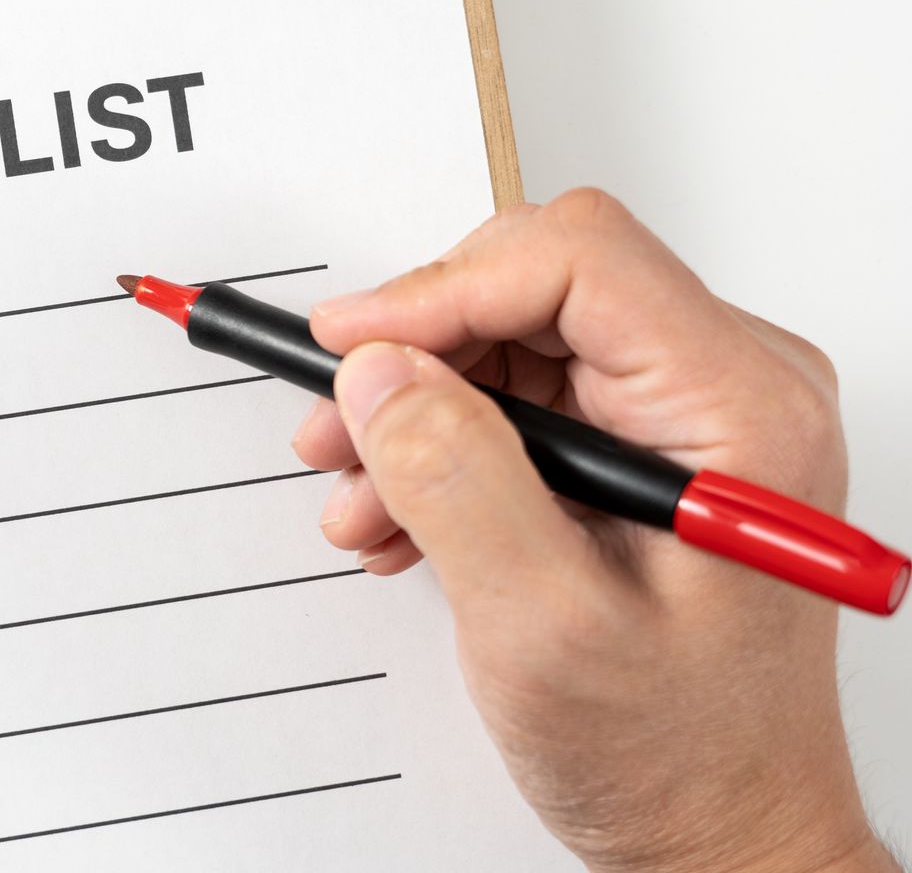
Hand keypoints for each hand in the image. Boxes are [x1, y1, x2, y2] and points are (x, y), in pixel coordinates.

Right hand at [294, 190, 896, 872]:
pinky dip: (443, 444)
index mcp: (739, 409)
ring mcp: (685, 415)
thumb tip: (377, 372)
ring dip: (416, 408)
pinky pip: (520, 395)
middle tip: (337, 428)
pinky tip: (402, 516)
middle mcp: (726, 388)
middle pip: (535, 286)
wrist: (721, 832)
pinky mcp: (644, 445)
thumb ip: (457, 481)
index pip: (577, 262)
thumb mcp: (544, 626)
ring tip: (361, 497)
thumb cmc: (681, 754)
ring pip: (513, 338)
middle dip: (416, 354)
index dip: (441, 288)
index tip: (347, 348)